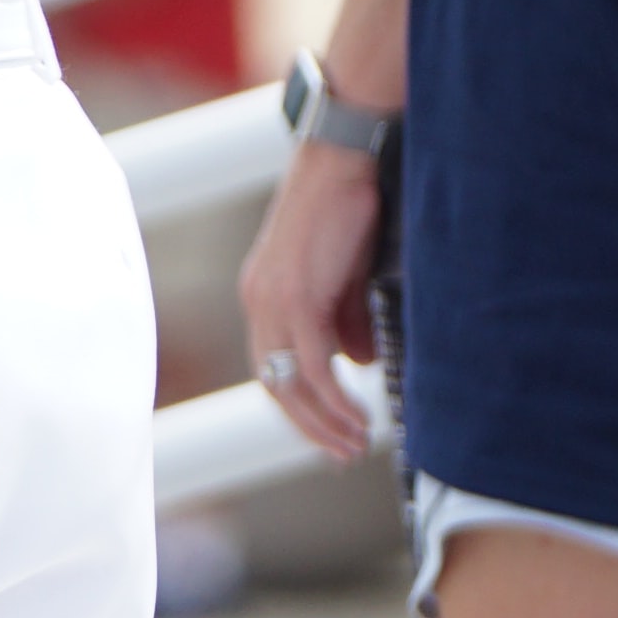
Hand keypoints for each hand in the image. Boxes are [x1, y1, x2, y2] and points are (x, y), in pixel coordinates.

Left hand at [238, 134, 390, 462]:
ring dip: (325, 420)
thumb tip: (358, 362)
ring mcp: (272, 299)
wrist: (340, 163)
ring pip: (291, 381)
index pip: (272, 367)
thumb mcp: (344, 278)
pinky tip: (359, 415)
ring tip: (357, 444)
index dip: (297, 408)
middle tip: (343, 454)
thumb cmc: (345, 213)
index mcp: (263, 296)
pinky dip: (335, 397)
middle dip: (309, 426)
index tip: (327, 436)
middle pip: (275, 383)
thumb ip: (345, 321)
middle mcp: (258, 301)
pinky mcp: (297, 295)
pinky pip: (314, 364)